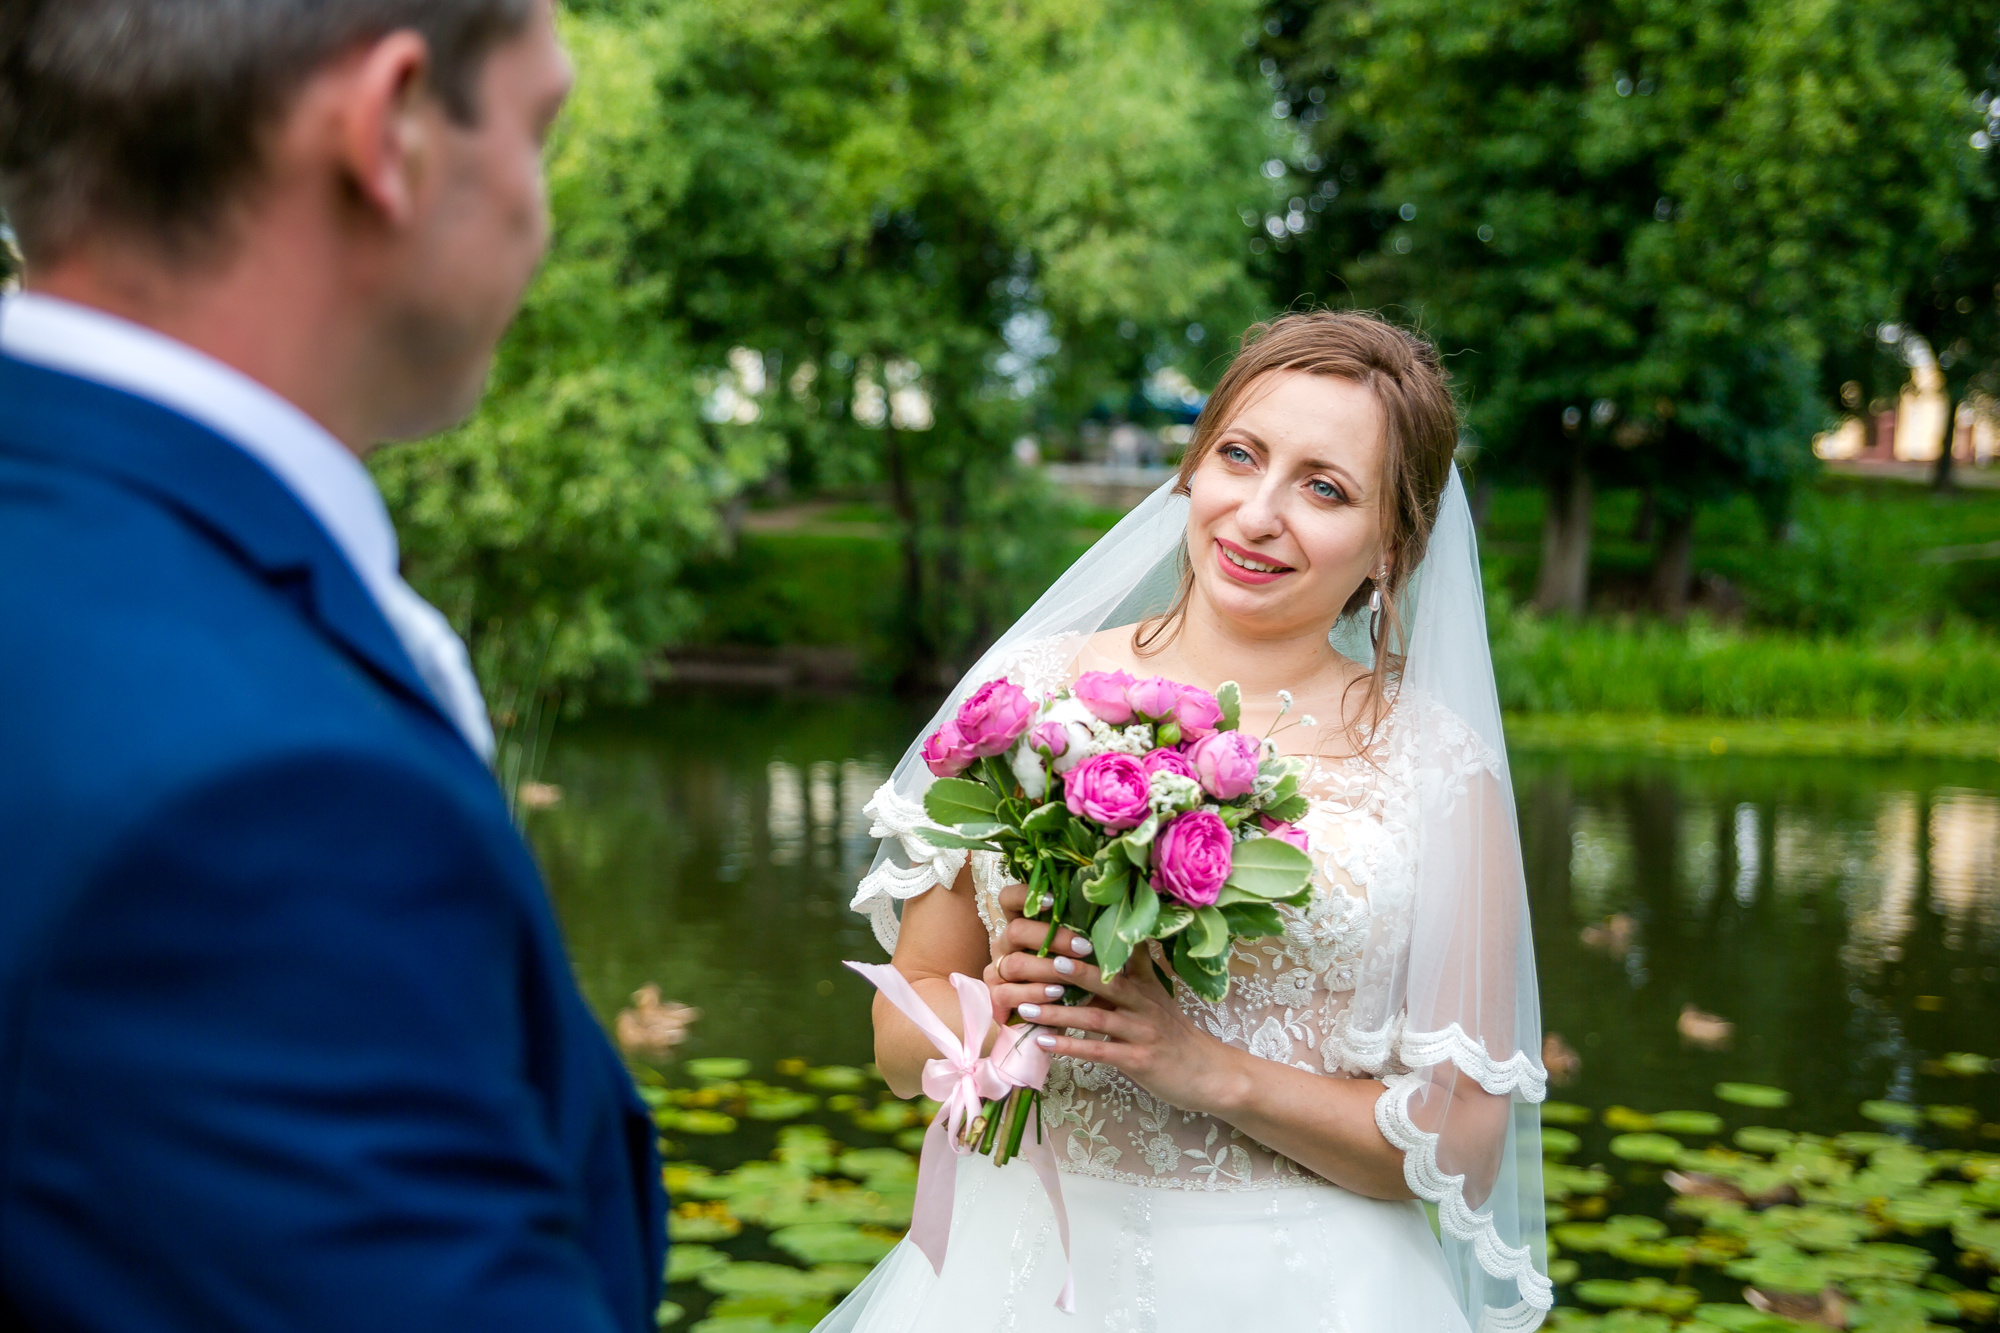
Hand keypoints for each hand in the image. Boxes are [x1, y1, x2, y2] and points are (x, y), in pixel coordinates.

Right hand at [979, 883, 1094, 1028]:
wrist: (1065, 1019)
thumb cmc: (1077, 978)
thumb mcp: (1082, 953)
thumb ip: (1084, 932)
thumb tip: (1110, 913)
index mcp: (1022, 924)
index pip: (1009, 898)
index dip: (1025, 895)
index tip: (1054, 900)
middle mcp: (1005, 943)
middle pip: (1016, 931)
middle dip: (1052, 939)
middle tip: (1083, 948)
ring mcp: (998, 970)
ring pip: (1015, 964)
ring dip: (1047, 970)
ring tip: (1072, 976)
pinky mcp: (997, 996)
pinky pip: (1008, 993)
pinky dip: (1034, 994)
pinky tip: (1055, 995)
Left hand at [980, 885, 1245, 1117]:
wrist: (1209, 1073)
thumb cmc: (1173, 1034)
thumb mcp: (1156, 996)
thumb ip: (1131, 970)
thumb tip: (1106, 941)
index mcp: (1143, 983)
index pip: (1113, 955)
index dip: (1084, 942)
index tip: (1050, 930)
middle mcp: (1143, 1002)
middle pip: (1103, 980)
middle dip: (1067, 970)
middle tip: (1033, 960)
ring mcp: (1141, 1031)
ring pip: (1095, 1017)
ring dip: (1057, 1013)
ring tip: (1024, 1009)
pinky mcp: (1139, 1060)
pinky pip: (1100, 1051)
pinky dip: (1071, 1046)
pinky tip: (1044, 1044)